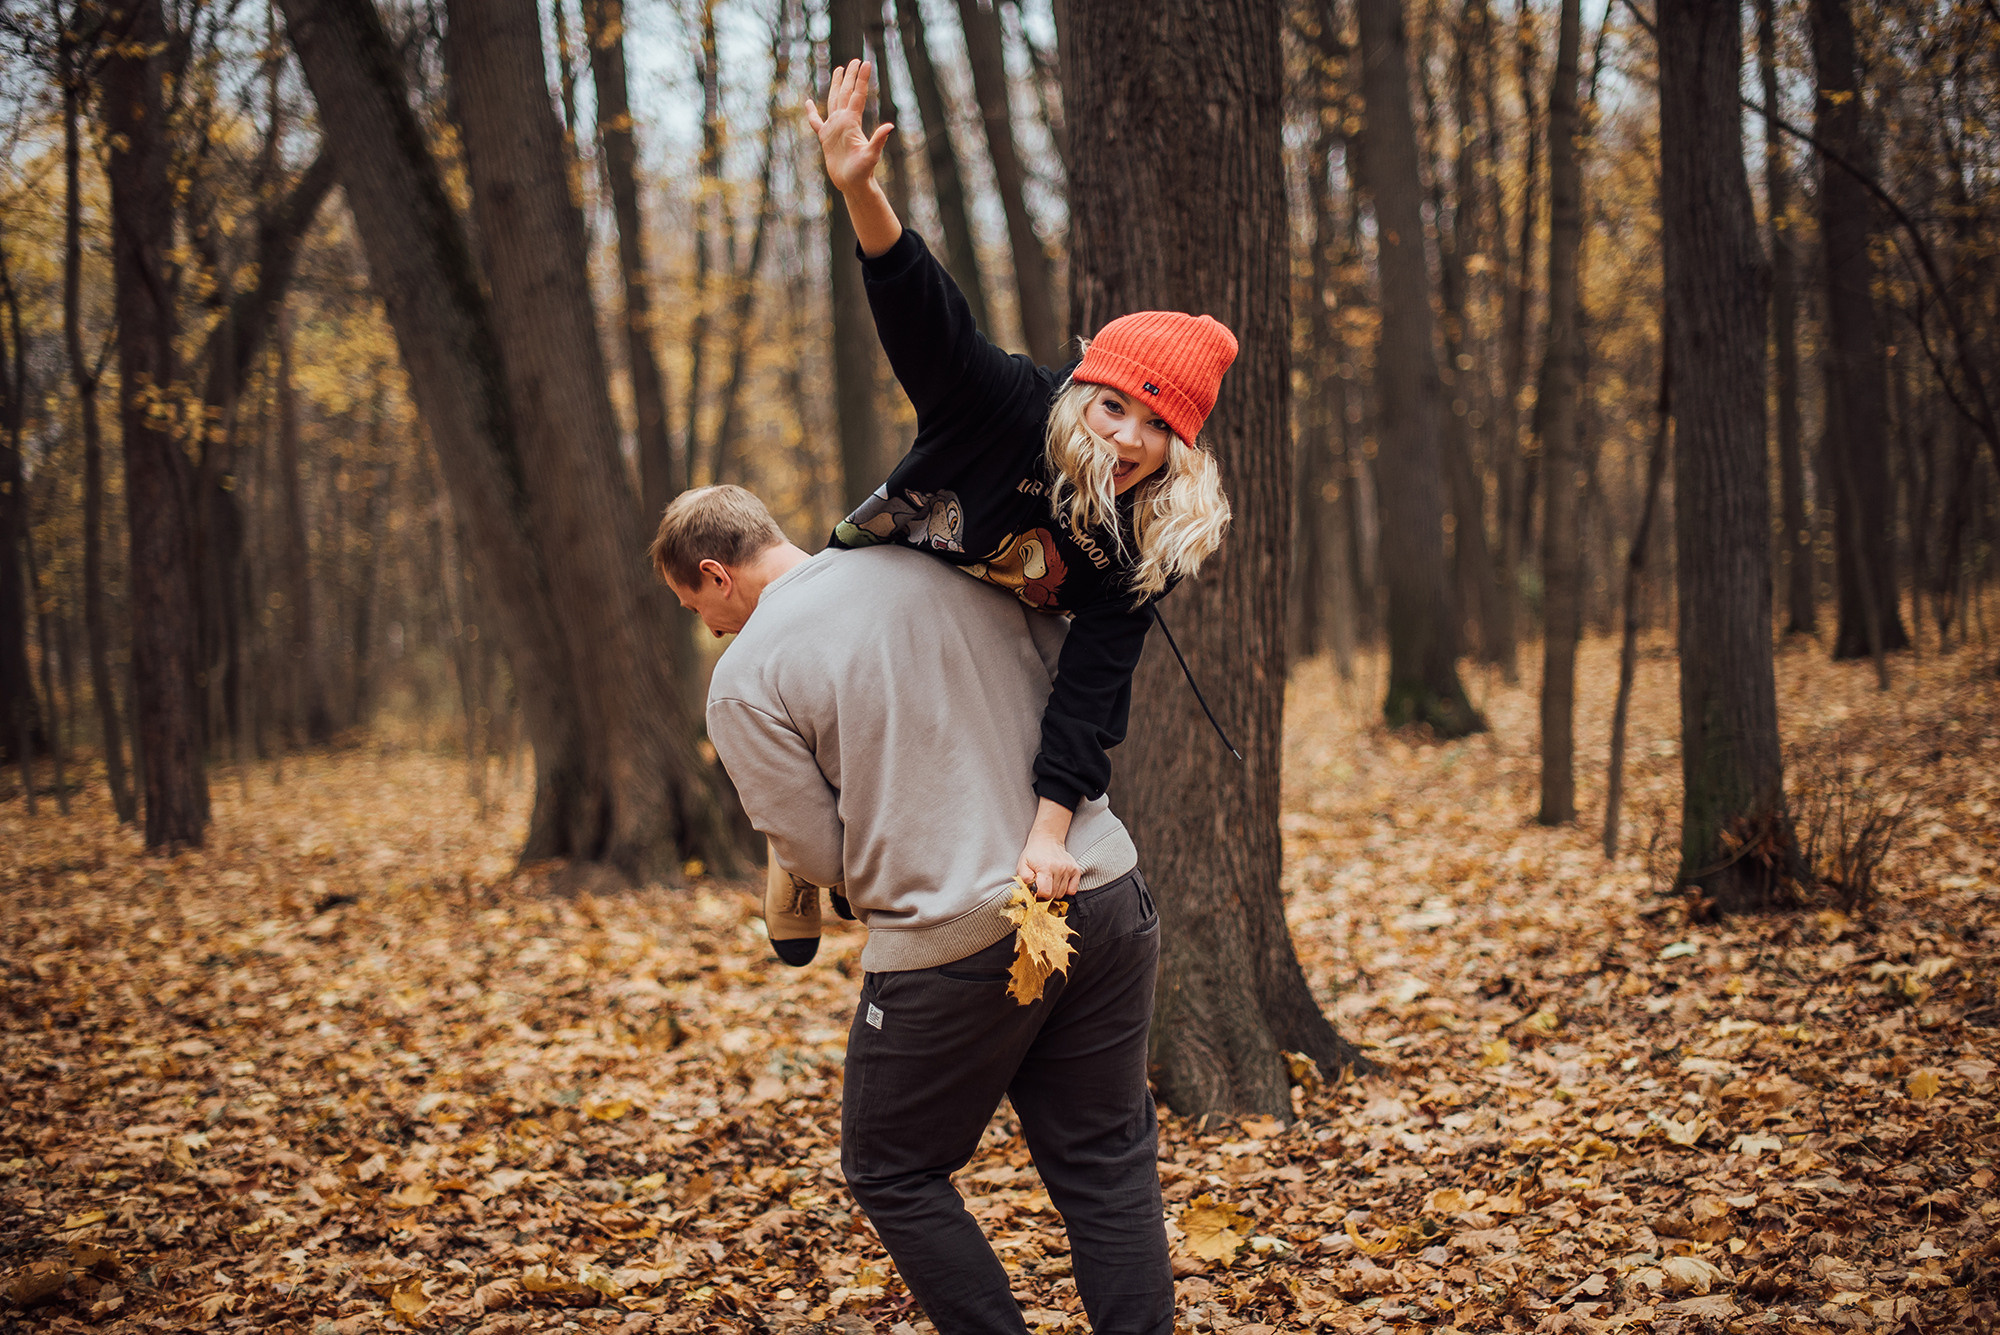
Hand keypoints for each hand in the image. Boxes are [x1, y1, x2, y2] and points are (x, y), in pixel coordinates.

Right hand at [805, 58, 893, 197]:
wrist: (853, 185)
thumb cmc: (863, 172)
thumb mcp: (871, 155)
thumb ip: (878, 140)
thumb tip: (890, 126)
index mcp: (852, 122)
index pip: (857, 96)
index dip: (860, 79)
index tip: (865, 63)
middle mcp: (843, 122)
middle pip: (845, 93)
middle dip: (850, 77)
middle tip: (854, 60)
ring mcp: (834, 129)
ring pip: (833, 101)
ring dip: (836, 86)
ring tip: (838, 70)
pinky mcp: (826, 138)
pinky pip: (816, 122)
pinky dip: (811, 113)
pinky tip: (808, 102)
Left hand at [1016, 797, 1081, 899]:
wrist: (1047, 840)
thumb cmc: (1034, 854)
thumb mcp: (1022, 864)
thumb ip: (1024, 878)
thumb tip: (1032, 890)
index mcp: (1045, 867)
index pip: (1046, 893)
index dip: (1039, 895)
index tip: (1036, 890)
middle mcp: (1059, 868)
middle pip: (1054, 895)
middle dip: (1046, 894)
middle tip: (1042, 885)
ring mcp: (1069, 869)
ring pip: (1062, 894)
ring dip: (1055, 891)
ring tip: (1049, 881)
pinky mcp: (1076, 870)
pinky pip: (1072, 890)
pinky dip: (1066, 889)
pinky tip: (1059, 882)